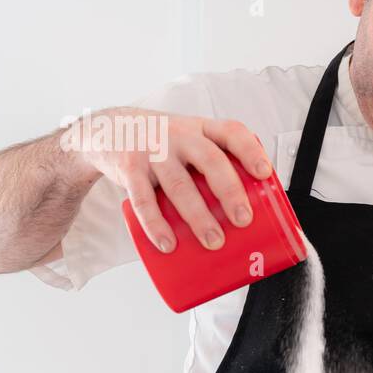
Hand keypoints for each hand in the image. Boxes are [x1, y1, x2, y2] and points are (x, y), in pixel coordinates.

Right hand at [73, 111, 272, 252]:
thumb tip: (252, 208)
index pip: (231, 132)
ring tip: (214, 241)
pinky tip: (168, 244)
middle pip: (211, 161)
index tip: (264, 173)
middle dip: (230, 192)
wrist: (108, 129)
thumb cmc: (163, 143)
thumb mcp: (190, 139)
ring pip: (180, 185)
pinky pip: (143, 200)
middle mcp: (180, 135)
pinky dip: (156, 225)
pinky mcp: (129, 168)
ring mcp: (153, 151)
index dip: (251, 151)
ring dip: (199, 217)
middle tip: (243, 220)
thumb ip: (214, 163)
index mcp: (201, 128)